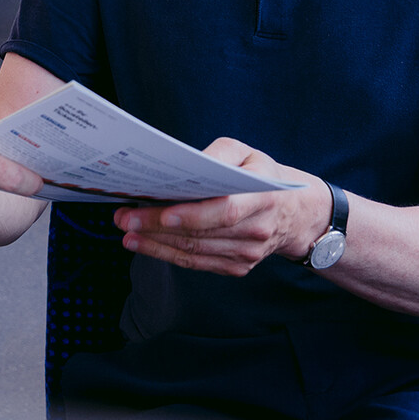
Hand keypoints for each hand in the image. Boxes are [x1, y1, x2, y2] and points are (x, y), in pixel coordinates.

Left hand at [113, 138, 330, 277]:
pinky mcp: (237, 267)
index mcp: (260, 198)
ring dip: (156, 244)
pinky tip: (145, 245)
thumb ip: (220, 154)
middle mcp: (255, 231)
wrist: (294, 213)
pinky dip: (169, 255)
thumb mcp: (248, 153)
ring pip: (195, 252)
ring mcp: (247, 254)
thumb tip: (190, 164)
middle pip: (201, 234)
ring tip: (126, 232)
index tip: (161, 211)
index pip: (224, 211)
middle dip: (157, 227)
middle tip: (124, 217)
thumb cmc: (262, 175)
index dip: (192, 215)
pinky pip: (198, 263)